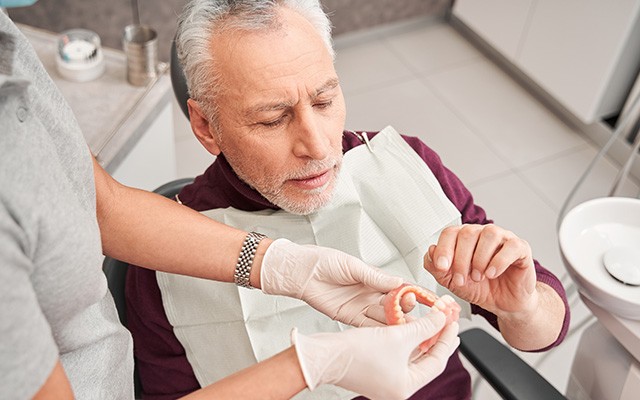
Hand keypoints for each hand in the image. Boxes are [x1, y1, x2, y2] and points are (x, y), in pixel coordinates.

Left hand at [260, 239, 403, 326]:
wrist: (301, 272)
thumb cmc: (323, 262)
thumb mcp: (352, 266)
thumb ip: (375, 277)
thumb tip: (398, 282)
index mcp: (374, 278)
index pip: (400, 286)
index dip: (415, 292)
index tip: (430, 298)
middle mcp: (371, 293)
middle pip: (395, 304)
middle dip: (406, 308)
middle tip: (411, 308)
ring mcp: (362, 307)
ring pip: (384, 317)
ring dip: (395, 322)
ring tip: (405, 325)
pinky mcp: (350, 318)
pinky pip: (368, 326)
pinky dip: (379, 331)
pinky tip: (389, 334)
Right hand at [291, 312, 459, 399]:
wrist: (323, 355)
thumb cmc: (355, 353)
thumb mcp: (397, 336)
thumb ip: (424, 327)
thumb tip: (442, 318)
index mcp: (406, 387)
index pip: (437, 361)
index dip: (447, 338)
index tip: (453, 321)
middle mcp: (397, 386)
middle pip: (426, 359)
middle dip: (437, 337)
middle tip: (447, 320)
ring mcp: (385, 378)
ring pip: (412, 354)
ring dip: (422, 335)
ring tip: (433, 319)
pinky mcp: (375, 368)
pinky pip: (398, 353)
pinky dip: (406, 338)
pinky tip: (411, 325)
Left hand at [424, 224, 536, 317]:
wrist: (504, 303)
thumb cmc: (480, 288)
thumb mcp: (452, 282)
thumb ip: (437, 268)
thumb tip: (430, 251)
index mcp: (464, 238)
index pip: (450, 232)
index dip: (444, 248)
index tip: (441, 266)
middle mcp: (483, 234)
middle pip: (468, 233)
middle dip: (461, 259)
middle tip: (462, 279)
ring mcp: (503, 238)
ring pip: (489, 234)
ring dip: (479, 259)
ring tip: (478, 277)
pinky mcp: (521, 248)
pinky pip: (511, 246)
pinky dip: (499, 261)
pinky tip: (492, 273)